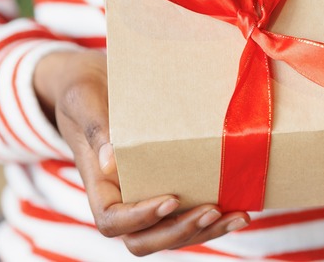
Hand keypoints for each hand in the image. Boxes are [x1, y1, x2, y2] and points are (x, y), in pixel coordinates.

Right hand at [33, 50, 249, 255]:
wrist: (95, 83)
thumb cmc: (84, 91)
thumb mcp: (84, 101)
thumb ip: (95, 128)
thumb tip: (110, 160)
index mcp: (98, 183)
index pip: (112, 221)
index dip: (140, 219)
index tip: (172, 199)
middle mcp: (120, 198)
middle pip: (144, 239)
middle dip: (179, 231)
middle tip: (212, 211)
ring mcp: (144, 196)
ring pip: (171, 232)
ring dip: (204, 231)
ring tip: (237, 216)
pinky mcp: (167, 185)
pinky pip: (186, 213)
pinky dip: (212, 217)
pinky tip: (239, 208)